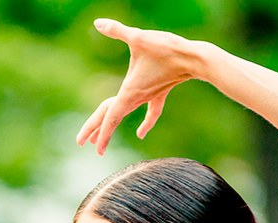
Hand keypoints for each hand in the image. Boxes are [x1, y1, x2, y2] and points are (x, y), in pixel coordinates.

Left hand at [77, 19, 197, 154]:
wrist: (194, 58)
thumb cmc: (166, 49)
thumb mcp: (138, 38)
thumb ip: (117, 30)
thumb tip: (98, 23)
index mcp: (129, 91)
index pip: (109, 116)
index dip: (96, 130)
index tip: (86, 144)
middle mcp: (137, 97)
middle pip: (112, 117)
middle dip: (97, 130)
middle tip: (82, 142)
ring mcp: (148, 96)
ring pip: (126, 114)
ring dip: (112, 125)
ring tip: (100, 139)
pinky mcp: (159, 91)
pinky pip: (150, 112)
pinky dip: (145, 123)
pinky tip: (141, 134)